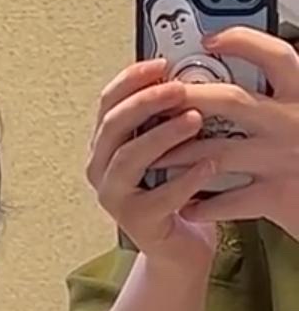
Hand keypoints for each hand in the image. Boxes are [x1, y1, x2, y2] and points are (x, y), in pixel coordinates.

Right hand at [86, 59, 220, 263]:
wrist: (178, 248)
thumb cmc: (174, 192)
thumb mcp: (165, 149)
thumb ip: (164, 119)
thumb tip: (184, 76)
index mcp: (105, 145)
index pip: (108, 102)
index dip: (131, 79)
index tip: (160, 63)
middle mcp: (101, 170)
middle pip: (112, 126)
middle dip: (146, 102)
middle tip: (179, 88)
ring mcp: (114, 198)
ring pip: (129, 159)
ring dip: (162, 136)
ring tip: (195, 120)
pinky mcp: (137, 224)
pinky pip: (160, 197)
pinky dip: (186, 178)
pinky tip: (209, 164)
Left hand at [163, 28, 298, 236]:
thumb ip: (287, 92)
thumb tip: (257, 69)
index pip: (275, 54)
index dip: (240, 42)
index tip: (210, 40)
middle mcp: (293, 122)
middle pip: (230, 101)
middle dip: (187, 99)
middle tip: (161, 100)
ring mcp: (282, 160)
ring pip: (216, 152)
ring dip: (180, 154)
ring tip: (158, 156)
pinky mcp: (278, 197)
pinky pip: (228, 200)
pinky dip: (203, 202)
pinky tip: (187, 203)